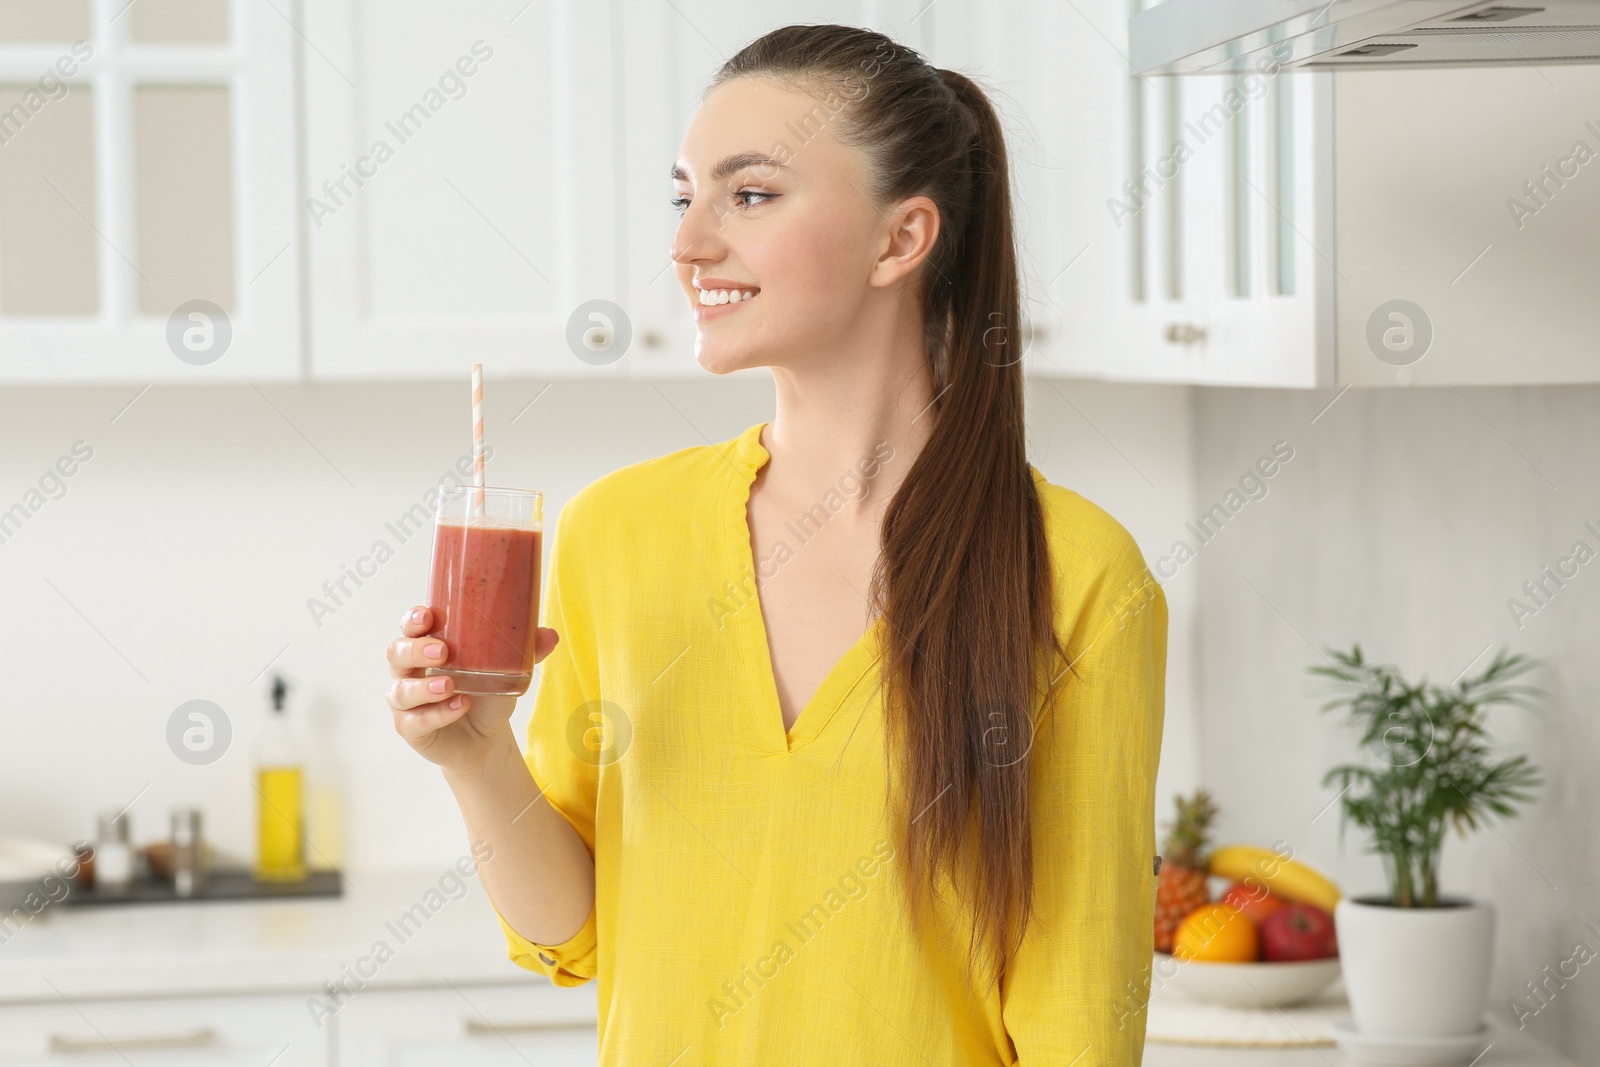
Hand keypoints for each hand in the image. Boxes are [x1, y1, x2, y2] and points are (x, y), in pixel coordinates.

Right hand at [386, 606, 559, 773]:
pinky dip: (438, 714)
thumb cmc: (486, 692)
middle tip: (443, 651)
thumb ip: (524, 650)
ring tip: (450, 684)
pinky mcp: (411, 729)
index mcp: (426, 646)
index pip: (409, 627)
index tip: (427, 616)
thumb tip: (551, 635)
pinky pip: (415, 722)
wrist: (484, 737)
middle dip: (416, 649)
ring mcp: (406, 702)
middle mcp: (409, 672)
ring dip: (425, 686)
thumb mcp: (506, 669)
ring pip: (401, 691)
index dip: (412, 619)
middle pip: (396, 653)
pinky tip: (459, 707)